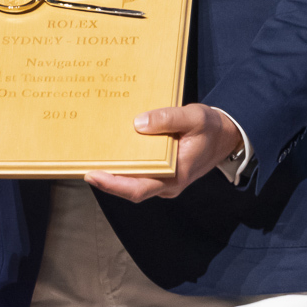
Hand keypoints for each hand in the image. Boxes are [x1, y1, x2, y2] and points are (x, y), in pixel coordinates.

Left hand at [85, 104, 241, 202]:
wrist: (227, 135)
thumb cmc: (211, 127)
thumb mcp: (194, 117)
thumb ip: (168, 119)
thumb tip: (138, 123)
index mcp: (175, 176)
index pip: (138, 189)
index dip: (113, 185)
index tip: (91, 174)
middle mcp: (167, 184)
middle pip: (129, 189)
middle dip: (105, 179)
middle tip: (79, 164)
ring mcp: (164, 181)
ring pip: (133, 183)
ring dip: (113, 173)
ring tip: (90, 158)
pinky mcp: (162, 174)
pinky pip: (139, 174)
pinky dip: (123, 167)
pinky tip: (111, 153)